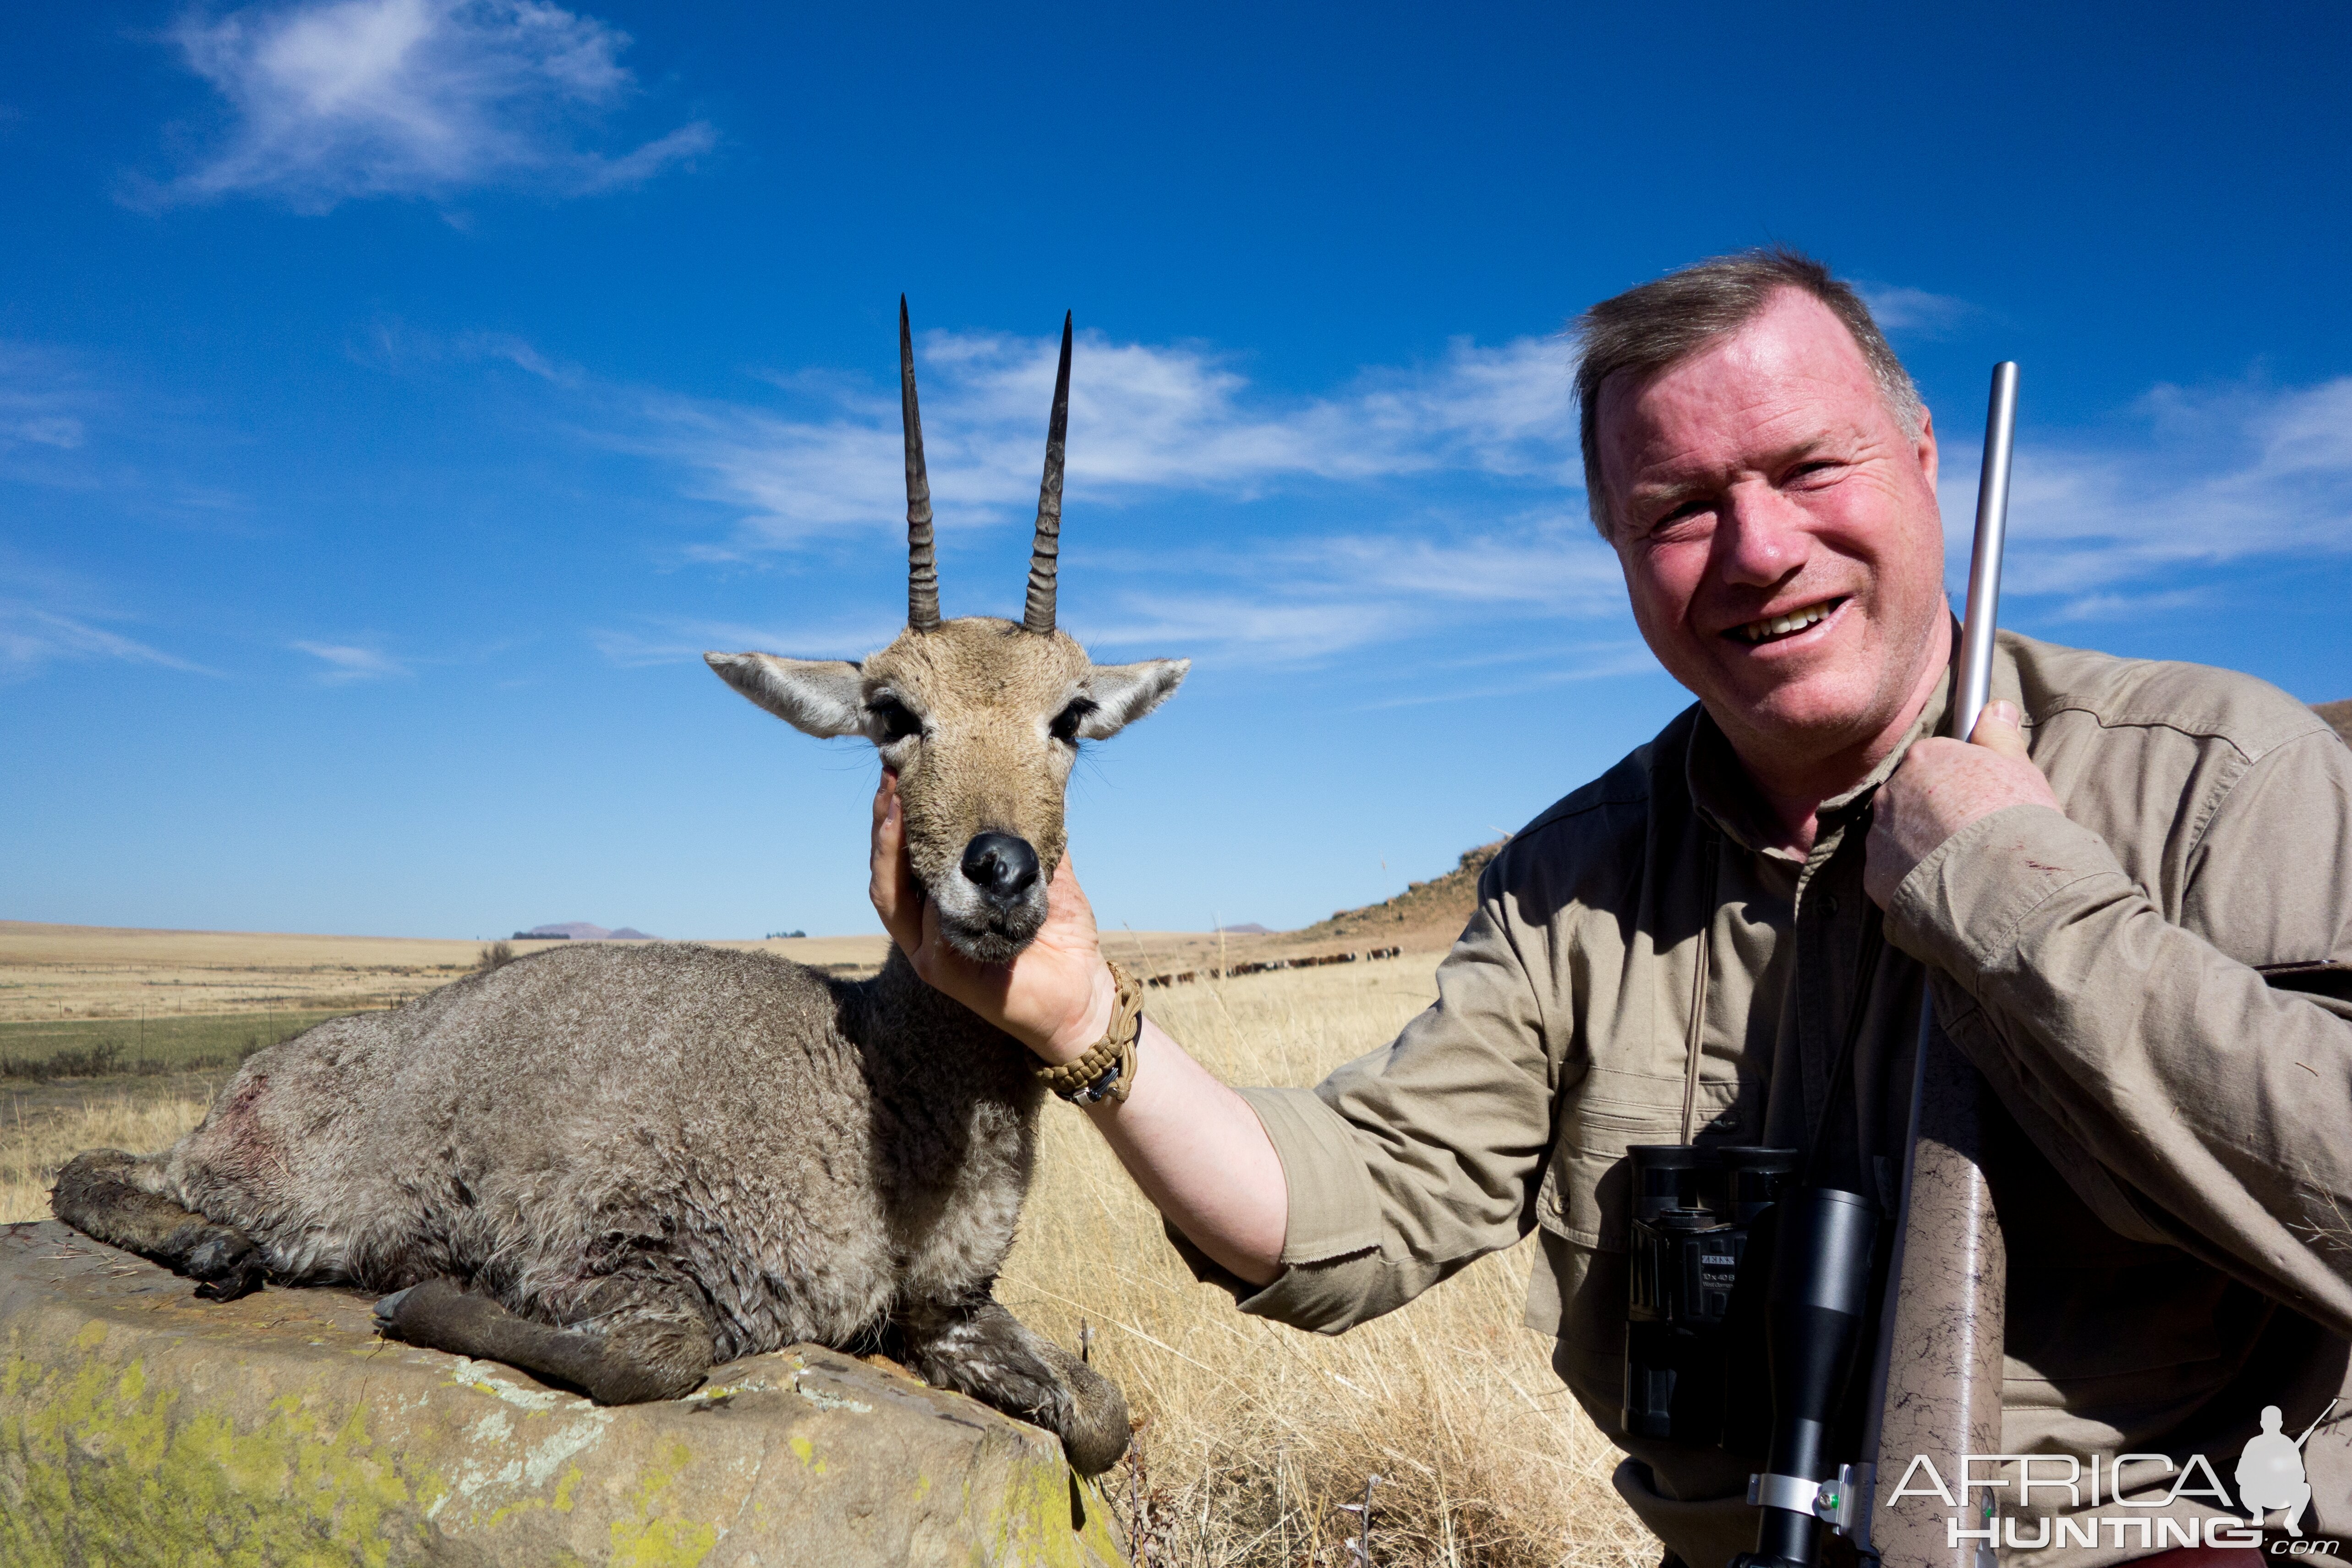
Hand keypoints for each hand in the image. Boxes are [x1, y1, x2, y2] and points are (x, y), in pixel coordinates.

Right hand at [869, 772, 1116, 1062]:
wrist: (1081, 993)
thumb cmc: (1062, 934)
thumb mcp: (1048, 872)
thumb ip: (1033, 835)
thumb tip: (1035, 779)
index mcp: (947, 897)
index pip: (911, 849)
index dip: (902, 810)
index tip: (906, 765)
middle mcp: (928, 920)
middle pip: (889, 865)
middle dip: (884, 817)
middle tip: (891, 771)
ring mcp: (927, 946)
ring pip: (888, 892)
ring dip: (884, 845)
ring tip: (889, 802)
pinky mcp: (938, 968)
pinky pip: (913, 925)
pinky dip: (907, 886)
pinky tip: (912, 851)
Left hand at [1865, 701, 2062, 908]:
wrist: (2000, 881)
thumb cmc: (2015, 819)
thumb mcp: (2018, 768)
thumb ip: (1999, 736)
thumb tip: (1995, 708)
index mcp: (1925, 757)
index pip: (1934, 761)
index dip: (1958, 781)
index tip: (1978, 798)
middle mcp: (1892, 790)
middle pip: (1911, 795)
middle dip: (1934, 811)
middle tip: (1970, 833)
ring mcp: (1879, 832)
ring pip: (1898, 832)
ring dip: (1919, 843)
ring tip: (1958, 863)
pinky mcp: (1875, 872)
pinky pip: (1891, 869)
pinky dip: (1910, 876)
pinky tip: (1942, 883)